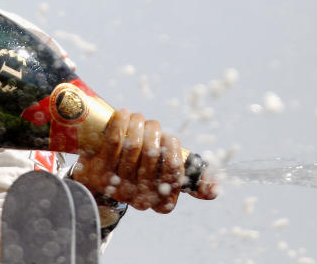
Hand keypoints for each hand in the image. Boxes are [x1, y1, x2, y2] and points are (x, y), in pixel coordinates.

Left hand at [71, 109, 217, 213]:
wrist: (101, 180)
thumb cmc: (142, 173)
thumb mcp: (167, 178)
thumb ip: (193, 182)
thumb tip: (216, 189)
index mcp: (162, 202)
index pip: (174, 170)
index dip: (172, 148)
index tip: (168, 138)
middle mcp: (141, 198)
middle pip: (152, 153)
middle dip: (154, 131)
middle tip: (152, 125)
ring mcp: (119, 186)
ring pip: (133, 144)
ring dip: (138, 123)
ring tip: (138, 118)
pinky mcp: (100, 172)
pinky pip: (114, 140)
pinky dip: (121, 121)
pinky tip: (124, 113)